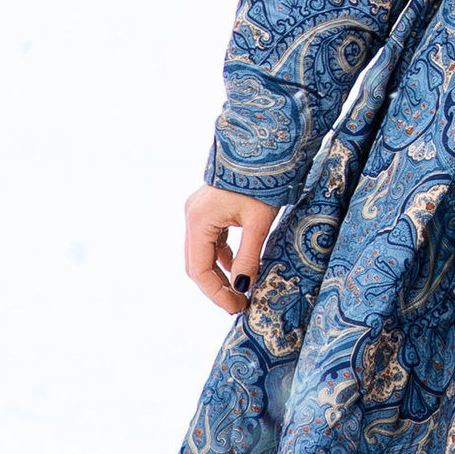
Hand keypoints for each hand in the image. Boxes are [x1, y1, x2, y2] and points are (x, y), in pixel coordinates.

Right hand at [184, 183, 276, 316]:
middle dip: (215, 287)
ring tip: (240, 291)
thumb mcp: (259, 222)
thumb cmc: (263, 181)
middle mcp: (192, 216)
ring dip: (218, 274)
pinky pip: (209, 241)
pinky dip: (221, 257)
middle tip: (239, 304)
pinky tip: (237, 269)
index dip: (217, 293)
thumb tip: (243, 288)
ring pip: (201, 254)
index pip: (200, 270)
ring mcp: (196, 211)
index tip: (237, 307)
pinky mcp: (206, 209)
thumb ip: (249, 257)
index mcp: (199, 220)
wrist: (261, 146)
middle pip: (196, 264)